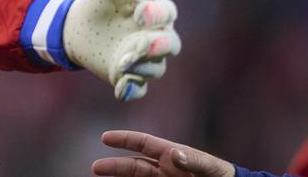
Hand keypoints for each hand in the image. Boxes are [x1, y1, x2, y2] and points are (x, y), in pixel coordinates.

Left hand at [63, 0, 180, 100]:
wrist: (79, 26)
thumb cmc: (102, 2)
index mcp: (156, 12)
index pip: (167, 13)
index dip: (157, 14)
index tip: (139, 13)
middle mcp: (156, 38)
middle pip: (170, 45)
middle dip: (157, 46)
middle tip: (141, 44)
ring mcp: (145, 60)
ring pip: (154, 68)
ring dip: (141, 67)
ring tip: (122, 63)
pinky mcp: (129, 77)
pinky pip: (137, 89)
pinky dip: (131, 90)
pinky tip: (121, 89)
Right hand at [92, 130, 235, 176]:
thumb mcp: (211, 168)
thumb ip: (193, 160)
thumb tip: (173, 153)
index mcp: (172, 155)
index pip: (144, 144)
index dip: (124, 139)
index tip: (105, 138)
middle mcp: (164, 169)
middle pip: (134, 166)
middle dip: (115, 166)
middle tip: (96, 168)